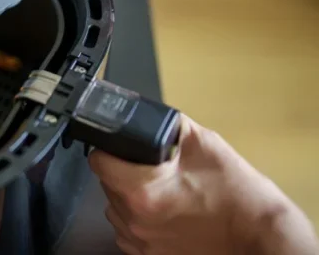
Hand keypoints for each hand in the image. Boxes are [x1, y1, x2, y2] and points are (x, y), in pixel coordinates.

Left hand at [89, 114, 318, 254]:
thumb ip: (169, 126)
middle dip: (123, 171)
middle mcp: (135, 219)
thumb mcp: (203, 144)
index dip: (108, 148)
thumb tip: (147, 115)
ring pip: (114, 209)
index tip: (120, 147)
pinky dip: (137, 219)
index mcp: (142, 189)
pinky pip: (127, 231)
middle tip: (151, 168)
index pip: (98, 161)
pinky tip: (161, 210)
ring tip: (159, 190)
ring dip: (128, 197)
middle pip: (107, 184)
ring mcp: (141, 241)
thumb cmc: (237, 195)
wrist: (258, 235)